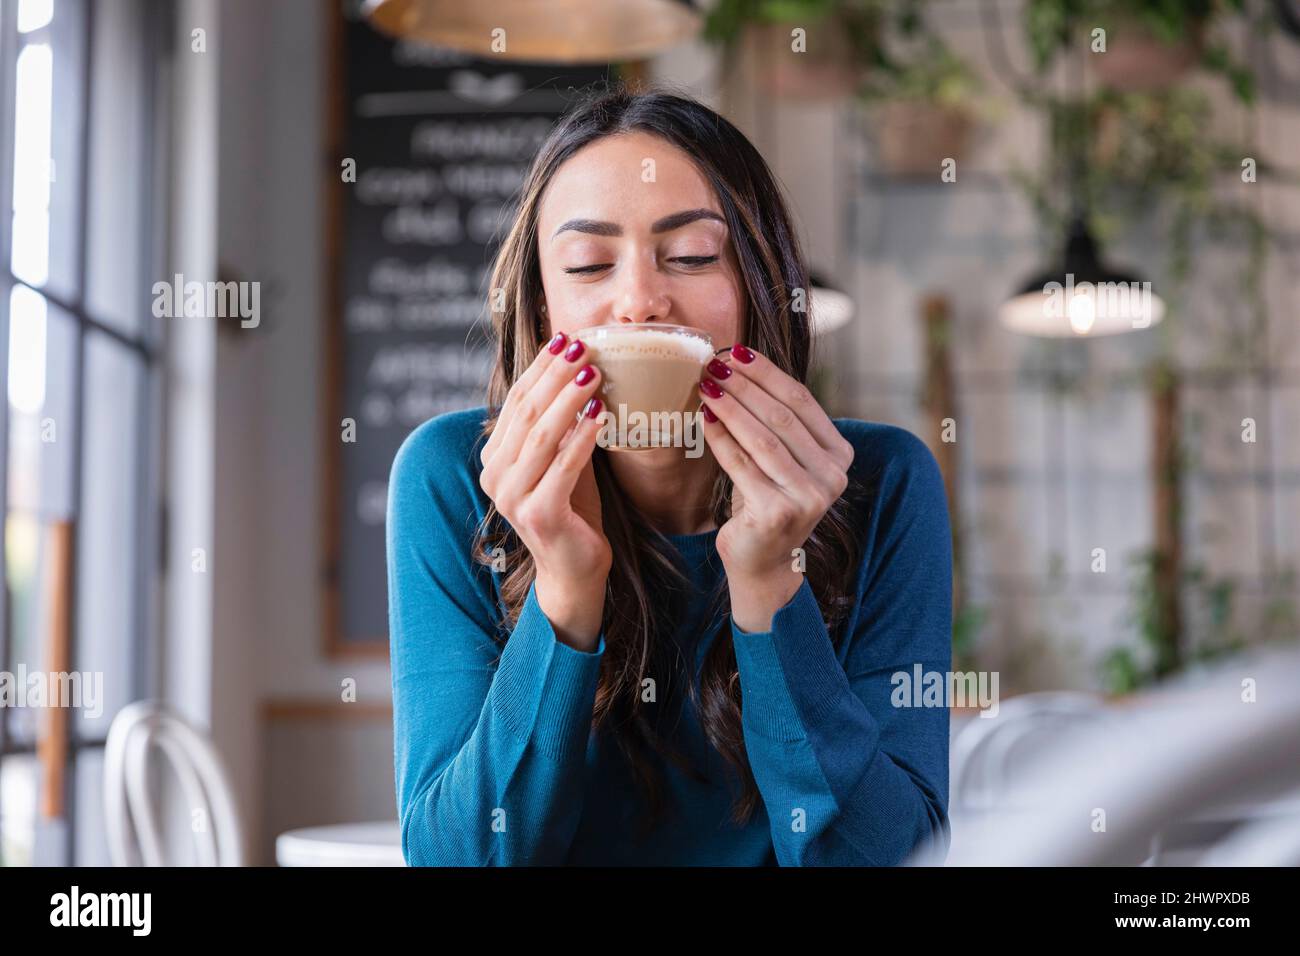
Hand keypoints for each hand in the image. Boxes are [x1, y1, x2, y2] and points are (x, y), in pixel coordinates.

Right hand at [478, 331, 609, 648]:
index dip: (540, 369)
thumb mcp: (562, 456)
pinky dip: (582, 438)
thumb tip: (578, 366)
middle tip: (582, 347)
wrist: (575, 567)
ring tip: (594, 373)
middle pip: (526, 413)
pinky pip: (562, 467)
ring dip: (569, 400)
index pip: (516, 402)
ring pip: (541, 437)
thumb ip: (560, 422)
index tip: (565, 339)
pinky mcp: (538, 515)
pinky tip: (601, 415)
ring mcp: (513, 498)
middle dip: (555, 376)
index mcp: (495, 457)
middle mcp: (495, 476)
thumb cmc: (572, 508)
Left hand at [697, 344, 853, 631]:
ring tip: (706, 385)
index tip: (736, 352)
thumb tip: (735, 365)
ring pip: (763, 438)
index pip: (802, 401)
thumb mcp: (781, 458)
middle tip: (713, 364)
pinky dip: (721, 439)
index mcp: (839, 454)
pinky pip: (743, 465)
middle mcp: (832, 475)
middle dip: (744, 386)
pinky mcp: (778, 513)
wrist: (763, 562)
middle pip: (781, 416)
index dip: (767, 373)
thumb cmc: (768, 500)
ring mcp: (808, 497)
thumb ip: (774, 420)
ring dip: (730, 407)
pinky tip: (704, 419)